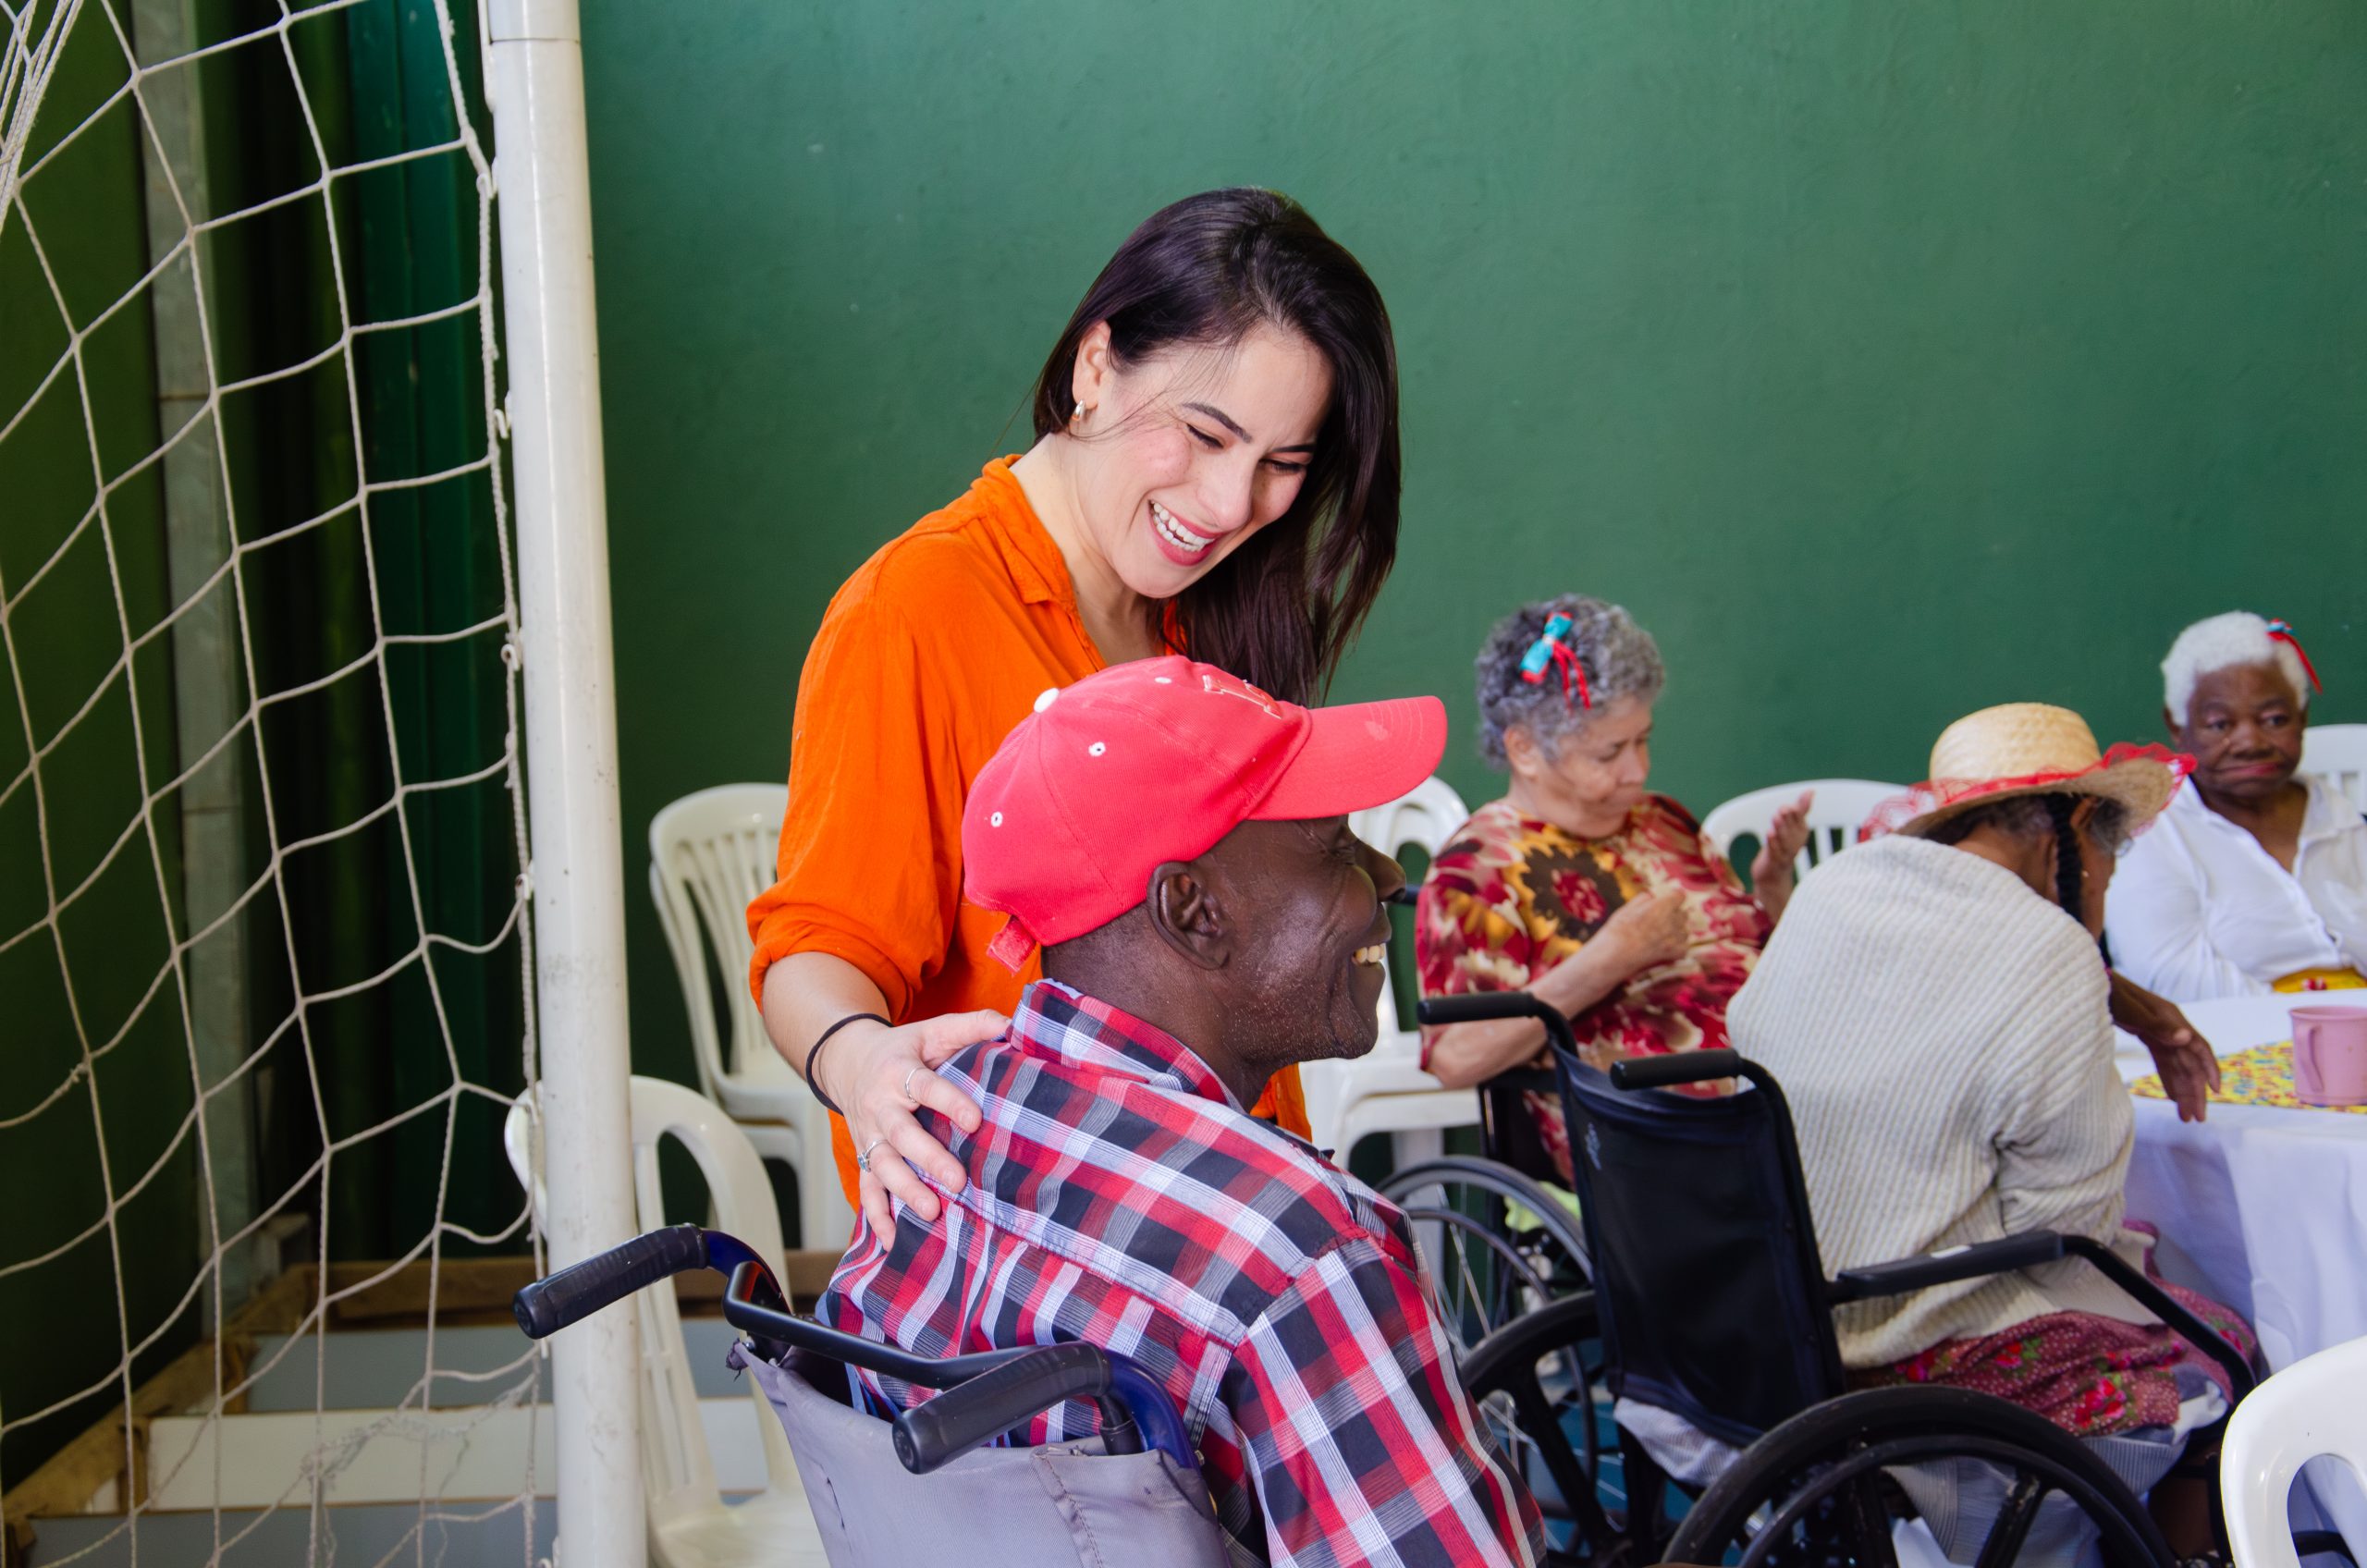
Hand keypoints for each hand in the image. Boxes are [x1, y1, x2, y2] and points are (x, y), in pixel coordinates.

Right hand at [820, 1009, 1004, 1235]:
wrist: (847, 1061)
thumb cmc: (903, 1049)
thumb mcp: (933, 1031)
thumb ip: (972, 1027)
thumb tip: (1014, 1025)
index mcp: (898, 1071)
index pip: (925, 1086)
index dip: (950, 1102)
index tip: (976, 1120)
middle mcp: (880, 1107)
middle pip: (901, 1135)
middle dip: (928, 1159)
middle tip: (957, 1182)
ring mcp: (869, 1136)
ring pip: (881, 1167)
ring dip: (904, 1191)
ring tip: (931, 1212)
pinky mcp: (864, 1157)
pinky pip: (866, 1190)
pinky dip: (877, 1218)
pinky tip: (893, 1242)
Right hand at [1597, 887, 1689, 974]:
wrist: (1614, 956)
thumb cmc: (1616, 932)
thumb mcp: (1626, 909)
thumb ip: (1642, 900)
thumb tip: (1652, 897)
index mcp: (1660, 906)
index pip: (1680, 896)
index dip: (1673, 898)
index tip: (1667, 901)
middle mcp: (1671, 921)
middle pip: (1683, 914)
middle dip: (1674, 915)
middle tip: (1660, 921)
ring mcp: (1674, 938)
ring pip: (1685, 931)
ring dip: (1676, 932)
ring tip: (1661, 937)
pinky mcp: (1674, 953)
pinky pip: (1684, 948)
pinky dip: (1677, 949)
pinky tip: (1666, 949)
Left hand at [1749, 790, 1815, 925]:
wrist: (1772, 874)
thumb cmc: (1783, 845)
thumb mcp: (1791, 826)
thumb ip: (1801, 809)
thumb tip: (1811, 790)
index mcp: (1801, 833)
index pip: (1800, 820)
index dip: (1795, 814)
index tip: (1789, 807)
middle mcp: (1796, 843)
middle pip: (1792, 829)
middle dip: (1788, 820)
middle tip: (1783, 810)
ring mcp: (1786, 853)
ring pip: (1784, 840)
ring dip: (1780, 828)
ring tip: (1776, 818)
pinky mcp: (1774, 861)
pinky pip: (1774, 851)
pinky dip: (1772, 842)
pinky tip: (1768, 833)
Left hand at [2109, 973, 2218, 1121]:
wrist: (2091, 983)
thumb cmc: (2110, 993)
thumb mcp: (2130, 1010)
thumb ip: (2157, 1025)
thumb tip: (2186, 1038)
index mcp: (2172, 1019)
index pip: (2199, 1048)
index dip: (2209, 1070)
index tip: (2216, 1092)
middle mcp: (2171, 1027)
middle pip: (2189, 1063)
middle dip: (2195, 1091)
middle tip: (2197, 1119)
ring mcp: (2161, 1032)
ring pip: (2178, 1066)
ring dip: (2183, 1091)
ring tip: (2186, 1117)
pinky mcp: (2148, 1036)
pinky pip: (2164, 1062)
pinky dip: (2169, 1080)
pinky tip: (2172, 1098)